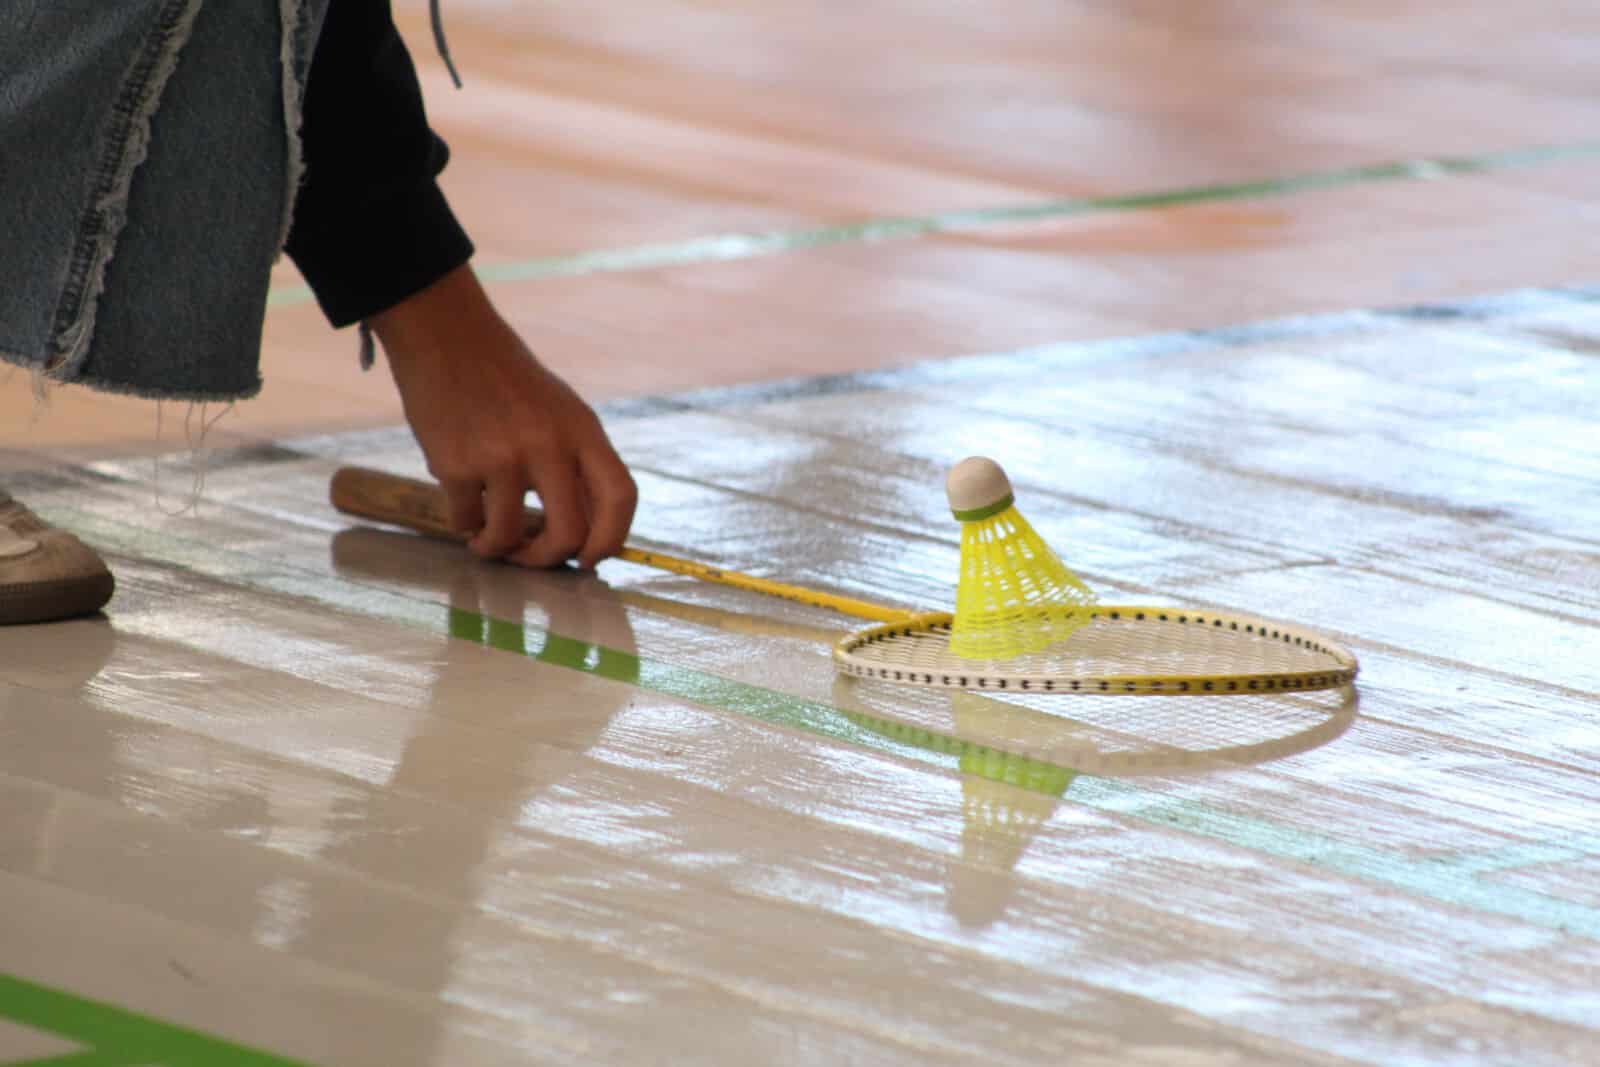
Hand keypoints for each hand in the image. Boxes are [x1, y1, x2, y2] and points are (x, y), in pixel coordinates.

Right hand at [369, 265, 636, 568]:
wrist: (447, 337)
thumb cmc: (507, 382)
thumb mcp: (560, 412)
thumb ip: (576, 464)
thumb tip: (586, 535)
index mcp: (582, 430)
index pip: (620, 496)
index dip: (612, 539)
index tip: (590, 559)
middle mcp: (549, 444)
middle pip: (569, 533)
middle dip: (546, 559)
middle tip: (527, 557)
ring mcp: (501, 455)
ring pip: (508, 536)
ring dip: (496, 547)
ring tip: (486, 538)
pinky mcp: (455, 464)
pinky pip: (465, 521)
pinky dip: (464, 525)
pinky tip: (464, 510)